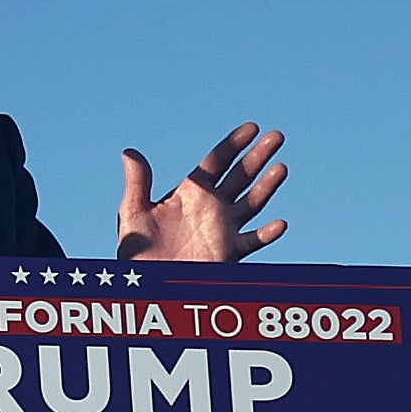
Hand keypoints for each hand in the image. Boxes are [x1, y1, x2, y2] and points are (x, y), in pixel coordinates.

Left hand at [117, 121, 290, 262]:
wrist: (146, 284)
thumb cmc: (137, 251)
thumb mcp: (133, 213)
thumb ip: (137, 183)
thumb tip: (129, 152)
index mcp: (191, 192)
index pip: (217, 161)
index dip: (234, 144)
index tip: (252, 127)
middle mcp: (212, 207)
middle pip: (241, 176)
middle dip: (259, 157)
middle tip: (277, 136)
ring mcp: (223, 229)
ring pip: (252, 203)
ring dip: (267, 186)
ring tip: (281, 168)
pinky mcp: (228, 253)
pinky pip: (252, 242)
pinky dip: (267, 234)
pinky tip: (279, 224)